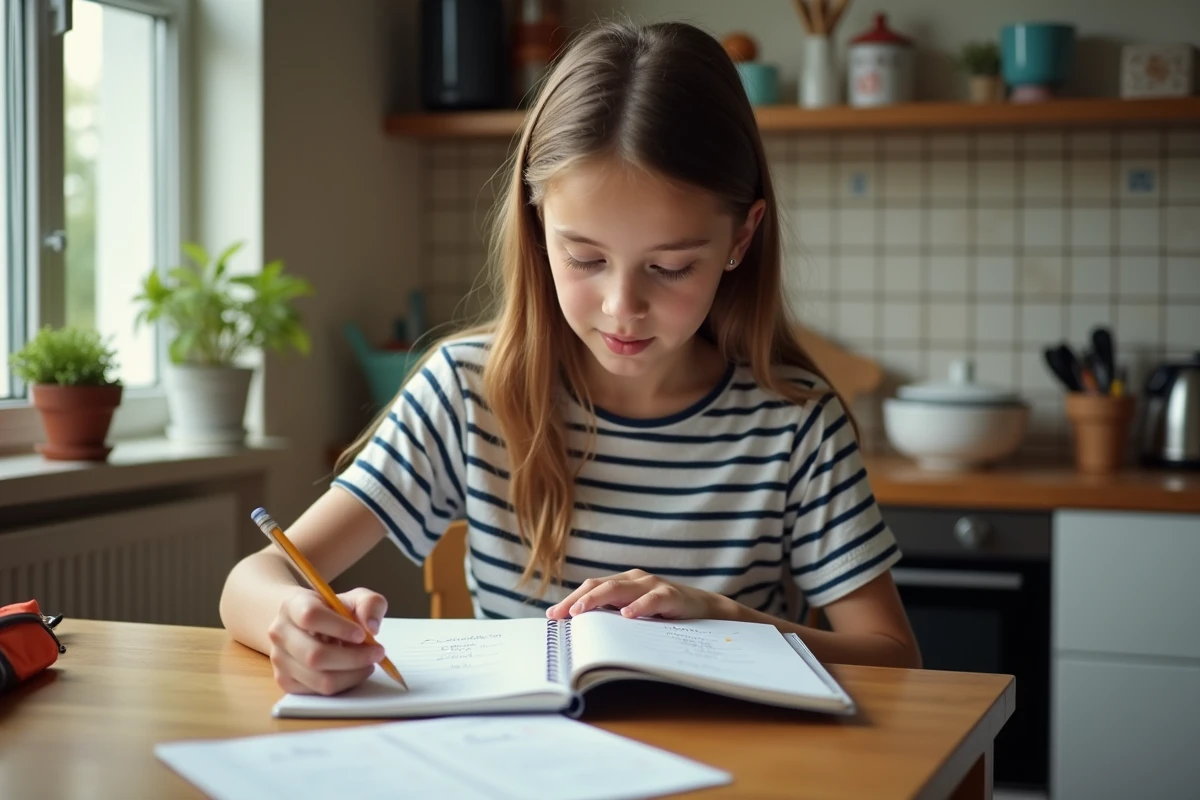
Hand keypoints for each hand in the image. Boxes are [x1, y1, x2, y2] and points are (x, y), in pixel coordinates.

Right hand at [267, 587, 387, 695]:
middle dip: (353, 658)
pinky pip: (318, 692)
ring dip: (352, 674)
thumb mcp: (354, 598)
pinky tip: (352, 671)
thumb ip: (370, 604)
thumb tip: (372, 627)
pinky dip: (344, 684)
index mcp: (293, 605)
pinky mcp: (285, 681)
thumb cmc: (332, 611)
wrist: (304, 624)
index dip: (339, 627)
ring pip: (319, 679)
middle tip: (377, 653)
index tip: (362, 634)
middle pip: (315, 655)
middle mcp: (280, 633)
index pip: (311, 617)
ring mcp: (279, 660)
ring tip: (368, 663)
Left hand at [545, 569, 729, 620]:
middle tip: (559, 615)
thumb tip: (582, 635)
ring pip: (618, 588)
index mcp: (622, 583)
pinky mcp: (670, 594)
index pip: (590, 588)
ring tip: (580, 612)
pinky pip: (651, 599)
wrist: (706, 610)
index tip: (552, 617)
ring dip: (596, 599)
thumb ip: (614, 617)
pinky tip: (627, 615)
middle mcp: (634, 579)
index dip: (570, 599)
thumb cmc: (665, 614)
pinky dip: (638, 606)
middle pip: (598, 586)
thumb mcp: (637, 615)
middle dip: (576, 600)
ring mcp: (652, 585)